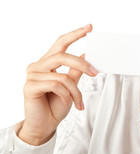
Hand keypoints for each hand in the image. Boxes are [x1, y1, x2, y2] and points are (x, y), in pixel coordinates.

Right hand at [19, 24, 97, 144]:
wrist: (46, 125)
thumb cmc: (56, 105)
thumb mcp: (71, 86)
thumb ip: (76, 70)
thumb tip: (85, 55)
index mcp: (48, 62)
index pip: (61, 43)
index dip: (75, 34)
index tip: (90, 28)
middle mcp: (38, 66)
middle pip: (62, 55)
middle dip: (82, 64)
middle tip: (95, 72)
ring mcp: (32, 75)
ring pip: (62, 75)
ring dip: (75, 90)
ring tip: (78, 101)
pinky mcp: (29, 86)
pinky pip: (55, 85)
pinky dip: (66, 95)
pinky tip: (67, 102)